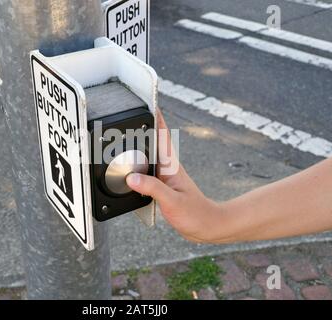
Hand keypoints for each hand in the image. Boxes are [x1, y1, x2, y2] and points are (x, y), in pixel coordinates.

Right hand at [126, 109, 225, 243]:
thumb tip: (132, 177)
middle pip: (152, 140)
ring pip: (148, 154)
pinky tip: (130, 167)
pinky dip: (137, 164)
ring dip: (138, 144)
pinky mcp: (161, 186)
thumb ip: (152, 188)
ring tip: (124, 135)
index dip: (155, 115)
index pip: (162, 133)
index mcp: (170, 165)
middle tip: (128, 112)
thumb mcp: (172, 201)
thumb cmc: (195, 213)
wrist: (207, 226)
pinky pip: (146, 170)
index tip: (146, 99)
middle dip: (142, 125)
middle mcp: (167, 167)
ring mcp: (164, 176)